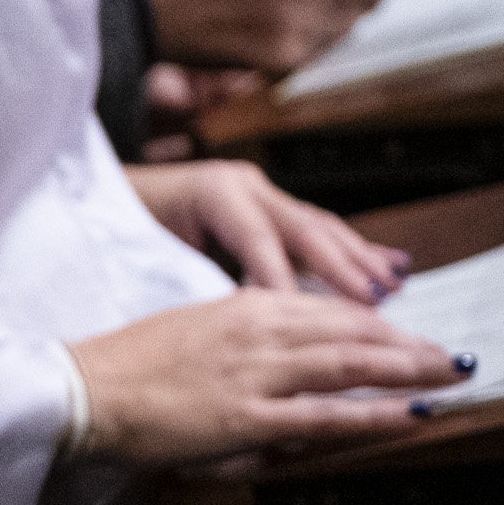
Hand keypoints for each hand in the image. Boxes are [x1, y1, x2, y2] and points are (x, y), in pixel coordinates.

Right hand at [68, 291, 470, 465]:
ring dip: (409, 370)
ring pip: (350, 365)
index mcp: (243, 308)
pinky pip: (327, 414)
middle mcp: (257, 332)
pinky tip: (411, 413)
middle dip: (410, 344)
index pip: (327, 310)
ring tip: (450, 377)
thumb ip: (241, 342)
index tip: (410, 334)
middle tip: (453, 354)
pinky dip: (376, 413)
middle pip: (352, 332)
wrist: (86, 389)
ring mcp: (256, 374)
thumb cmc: (129, 367)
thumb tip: (281, 364)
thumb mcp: (193, 335)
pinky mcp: (248, 416)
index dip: (378, 323)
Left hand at [124, 159, 408, 300]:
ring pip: (320, 226)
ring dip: (359, 261)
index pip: (255, 237)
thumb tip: (236, 318)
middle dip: (342, 267)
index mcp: (212, 192)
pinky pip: (320, 231)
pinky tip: (385, 271)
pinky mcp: (274, 205)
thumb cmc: (128, 231)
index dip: (282, 277)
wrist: (112, 199)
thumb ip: (195, 279)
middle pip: (302, 226)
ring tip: (391, 290)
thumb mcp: (153, 253)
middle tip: (375, 303)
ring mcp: (264, 192)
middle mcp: (245, 186)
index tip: (304, 316)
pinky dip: (353, 254)